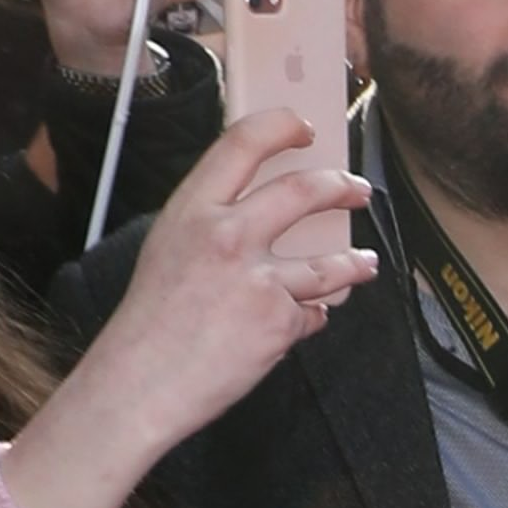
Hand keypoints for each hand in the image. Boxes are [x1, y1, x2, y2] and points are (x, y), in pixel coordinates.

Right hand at [0, 109, 372, 507]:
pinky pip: (312, 313)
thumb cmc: (149, 321)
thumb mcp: (168, 248)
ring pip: (328, 262)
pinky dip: (311, 317)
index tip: (305, 129)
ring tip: (364, 262)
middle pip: (302, 190)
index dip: (282, 126)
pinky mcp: (279, 322)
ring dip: (353, 262)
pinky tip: (305, 320)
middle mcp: (228, 234)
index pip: (243, 142)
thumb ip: (211, 223)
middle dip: (340, 186)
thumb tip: (257, 211)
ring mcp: (258, 279)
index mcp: (192, 208)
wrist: (143, 381)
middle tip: (356, 188)